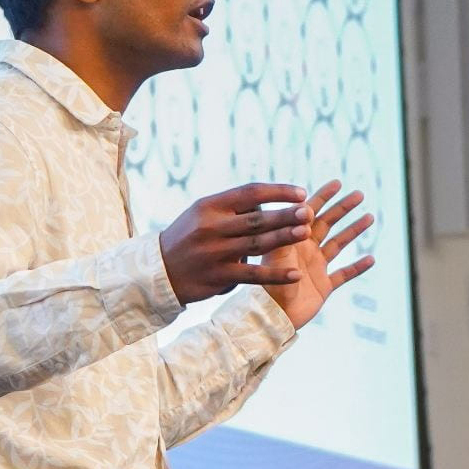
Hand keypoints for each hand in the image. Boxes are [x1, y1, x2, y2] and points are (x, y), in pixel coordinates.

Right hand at [159, 183, 311, 304]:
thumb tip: (273, 202)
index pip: (249, 193)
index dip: (278, 192)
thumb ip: (234, 208)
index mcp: (209, 205)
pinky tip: (295, 275)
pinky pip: (253, 275)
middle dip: (285, 214)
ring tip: (307, 233)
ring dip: (284, 238)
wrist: (158, 271)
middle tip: (309, 211)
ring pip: (257, 244)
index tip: (302, 192)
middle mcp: (211, 226)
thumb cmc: (189, 237)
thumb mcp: (202, 214)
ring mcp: (215, 252)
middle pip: (257, 218)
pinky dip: (275, 274)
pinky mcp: (218, 276)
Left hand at [259, 179, 375, 328]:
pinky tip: (371, 258)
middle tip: (359, 193)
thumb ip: (289, 232)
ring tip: (369, 216)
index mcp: (292, 239)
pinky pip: (344, 274)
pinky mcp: (323, 286)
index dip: (323, 196)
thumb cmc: (267, 284)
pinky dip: (357, 267)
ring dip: (354, 231)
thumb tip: (305, 208)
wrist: (271, 316)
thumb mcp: (277, 254)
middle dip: (343, 208)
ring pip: (339, 244)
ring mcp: (315, 267)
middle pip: (328, 223)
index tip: (337, 182)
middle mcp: (305, 250)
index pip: (309, 212)